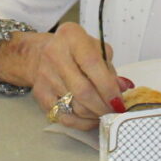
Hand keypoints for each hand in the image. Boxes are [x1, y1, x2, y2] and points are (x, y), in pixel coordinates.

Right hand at [4, 23, 122, 130]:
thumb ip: (108, 67)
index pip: (92, 64)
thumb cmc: (73, 51)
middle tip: (115, 112)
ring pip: (75, 107)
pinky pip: (64, 117)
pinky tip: (91, 118)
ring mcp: (45, 76)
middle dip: (103, 106)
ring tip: (105, 114)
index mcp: (72, 37)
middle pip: (83, 90)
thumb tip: (122, 89)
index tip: (119, 101)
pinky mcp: (40, 95)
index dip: (108, 87)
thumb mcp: (94, 49)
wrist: (38, 54)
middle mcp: (55, 54)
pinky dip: (82, 123)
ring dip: (94, 115)